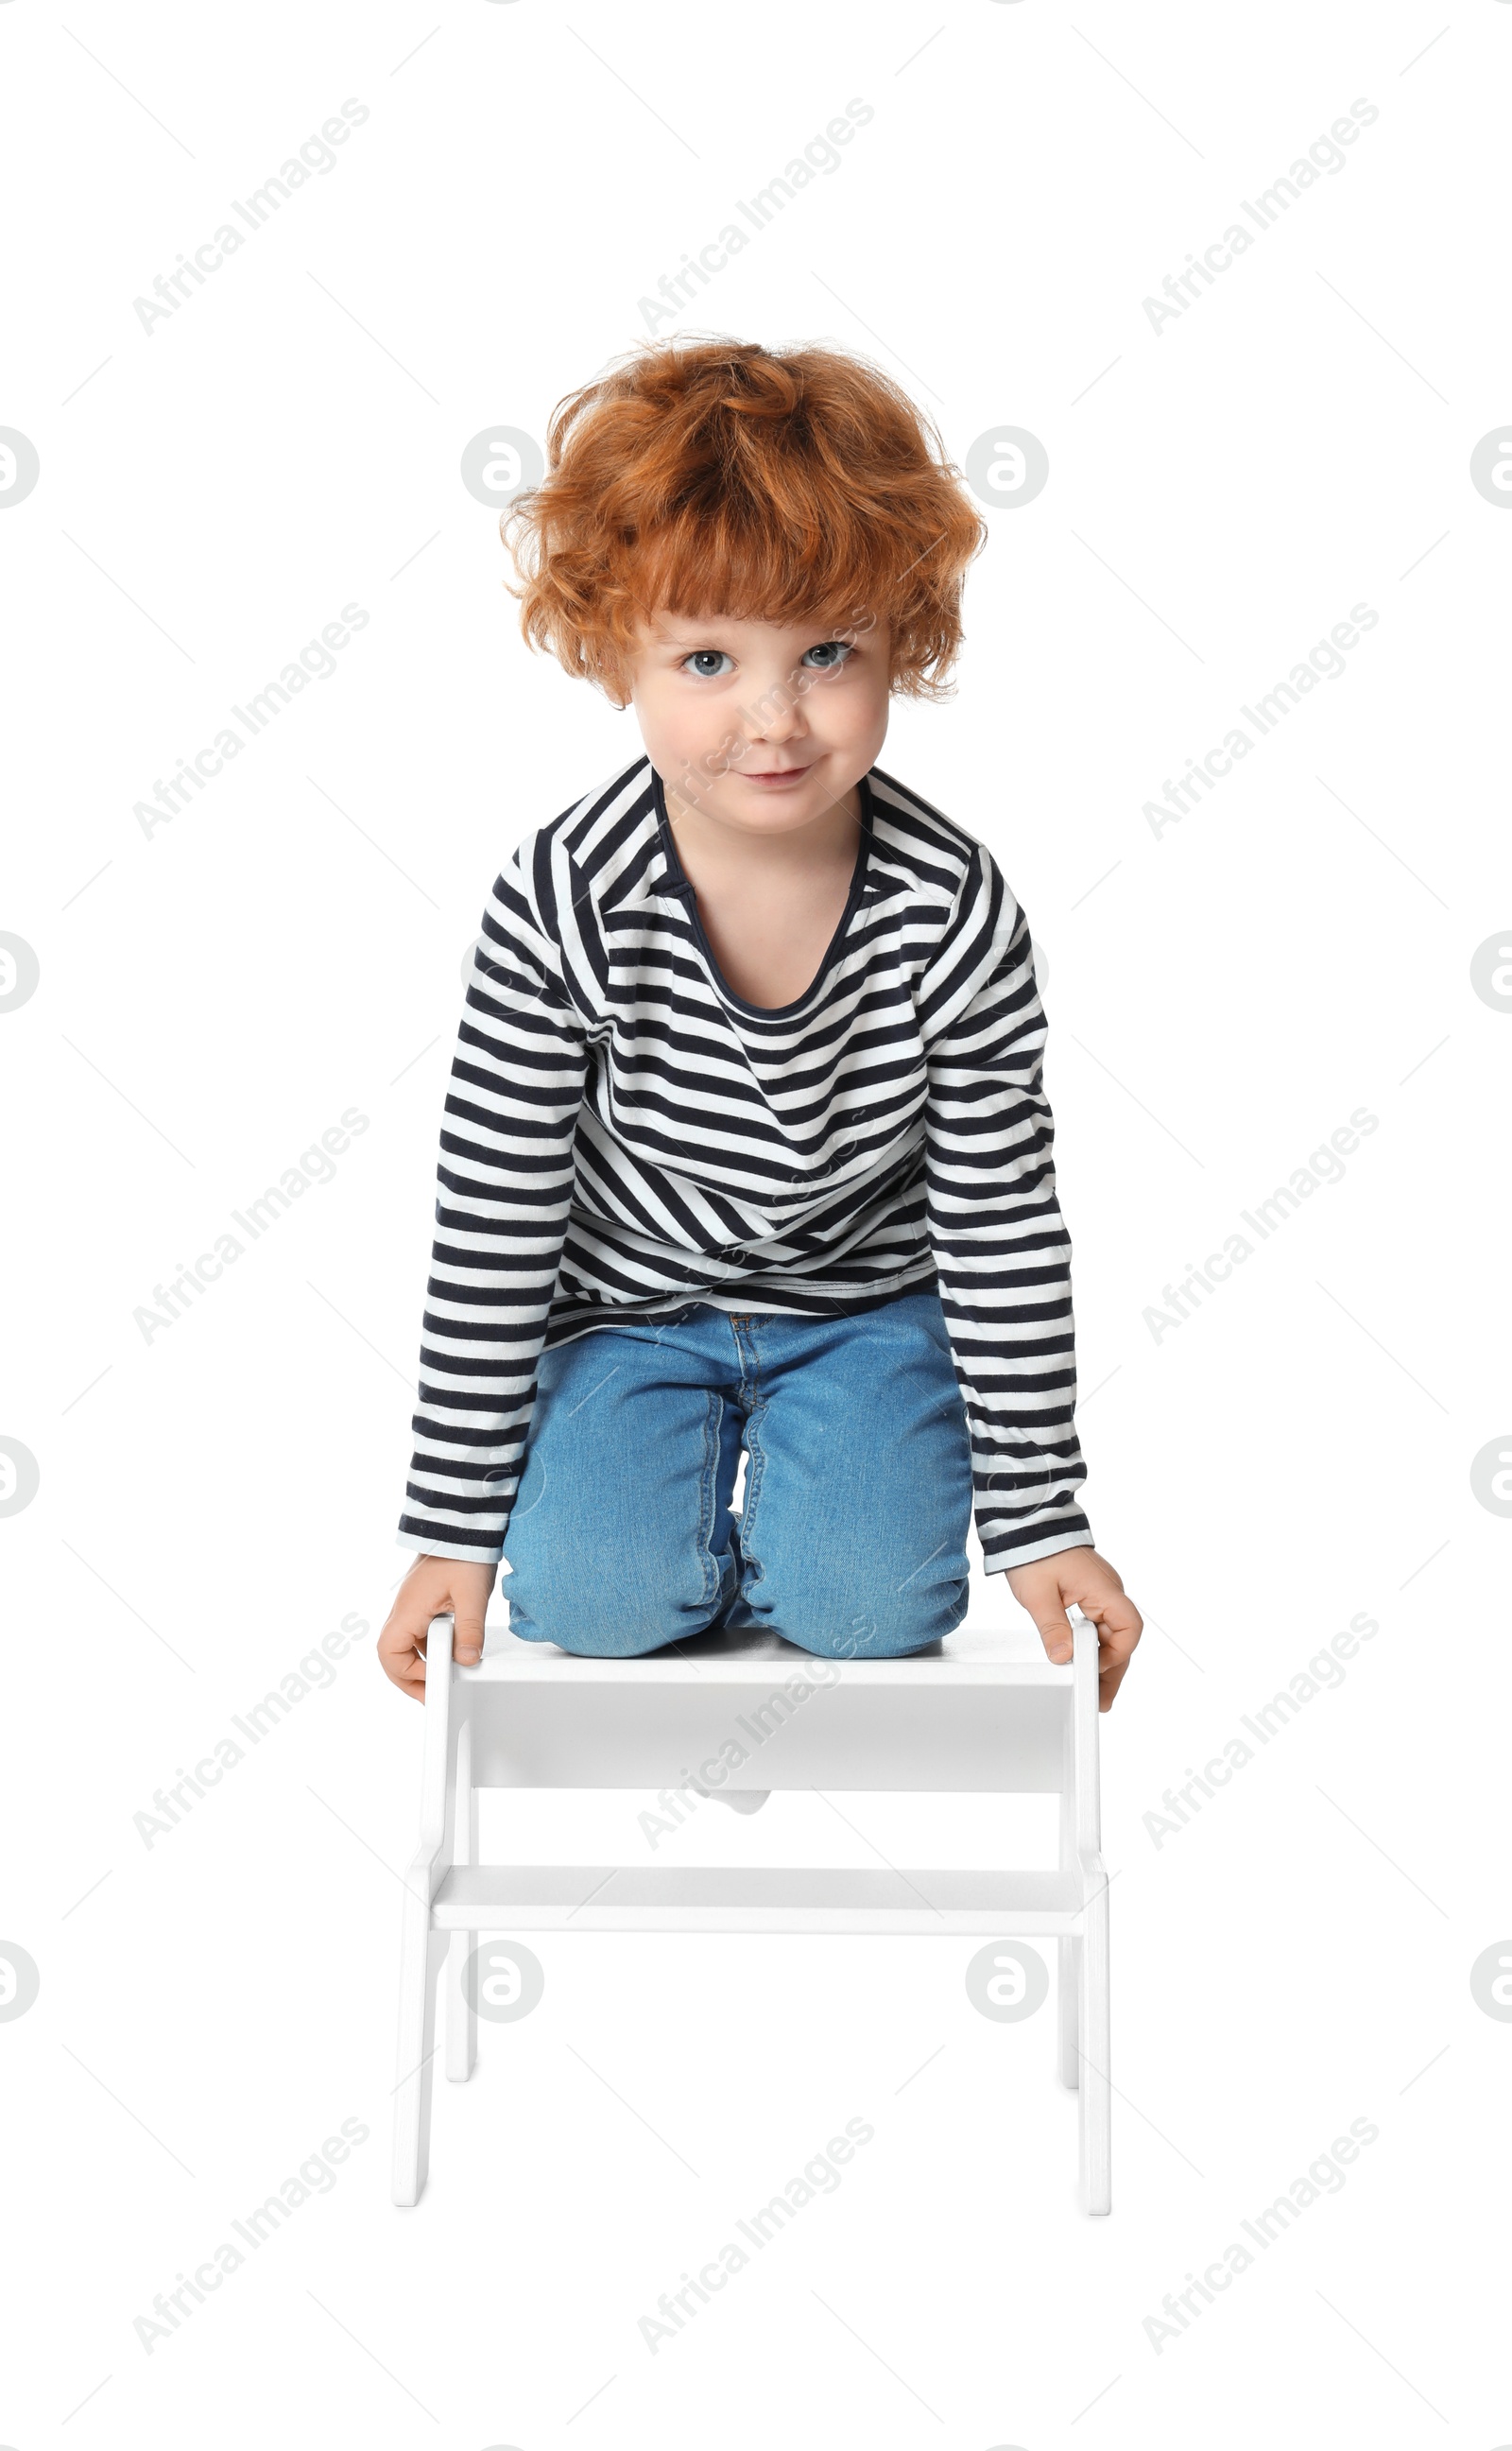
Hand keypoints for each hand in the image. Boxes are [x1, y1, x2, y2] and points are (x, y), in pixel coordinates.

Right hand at [378, 1554, 495, 1700]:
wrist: (463, 1527)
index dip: (409, 1673)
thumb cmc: (462, 1554)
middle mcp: (403, 1611)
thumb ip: (469, 1630)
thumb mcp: (471, 1595)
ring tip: (440, 1680)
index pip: (389, 1654)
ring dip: (418, 1665)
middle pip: (391, 1656)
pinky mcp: (422, 1603)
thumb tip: (467, 1660)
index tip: (435, 1678)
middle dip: (409, 1678)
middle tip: (430, 1694)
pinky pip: (416, 1633)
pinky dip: (427, 1649)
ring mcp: (411, 1607)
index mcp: (408, 1611)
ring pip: (404, 1646)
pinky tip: (447, 1653)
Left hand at [1004, 1546, 1141, 1711]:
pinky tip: (1086, 1663)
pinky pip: (1100, 1625)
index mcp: (1103, 1589)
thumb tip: (1064, 1657)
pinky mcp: (1090, 1595)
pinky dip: (1095, 1646)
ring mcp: (1100, 1593)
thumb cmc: (1034, 1552)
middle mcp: (1108, 1592)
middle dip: (1112, 1670)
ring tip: (1095, 1692)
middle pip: (1122, 1638)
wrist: (1028, 1526)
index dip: (1116, 1653)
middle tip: (1100, 1700)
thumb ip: (1053, 1627)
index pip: (1129, 1627)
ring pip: (1111, 1634)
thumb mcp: (1039, 1595)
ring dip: (1104, 1661)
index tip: (1093, 1667)